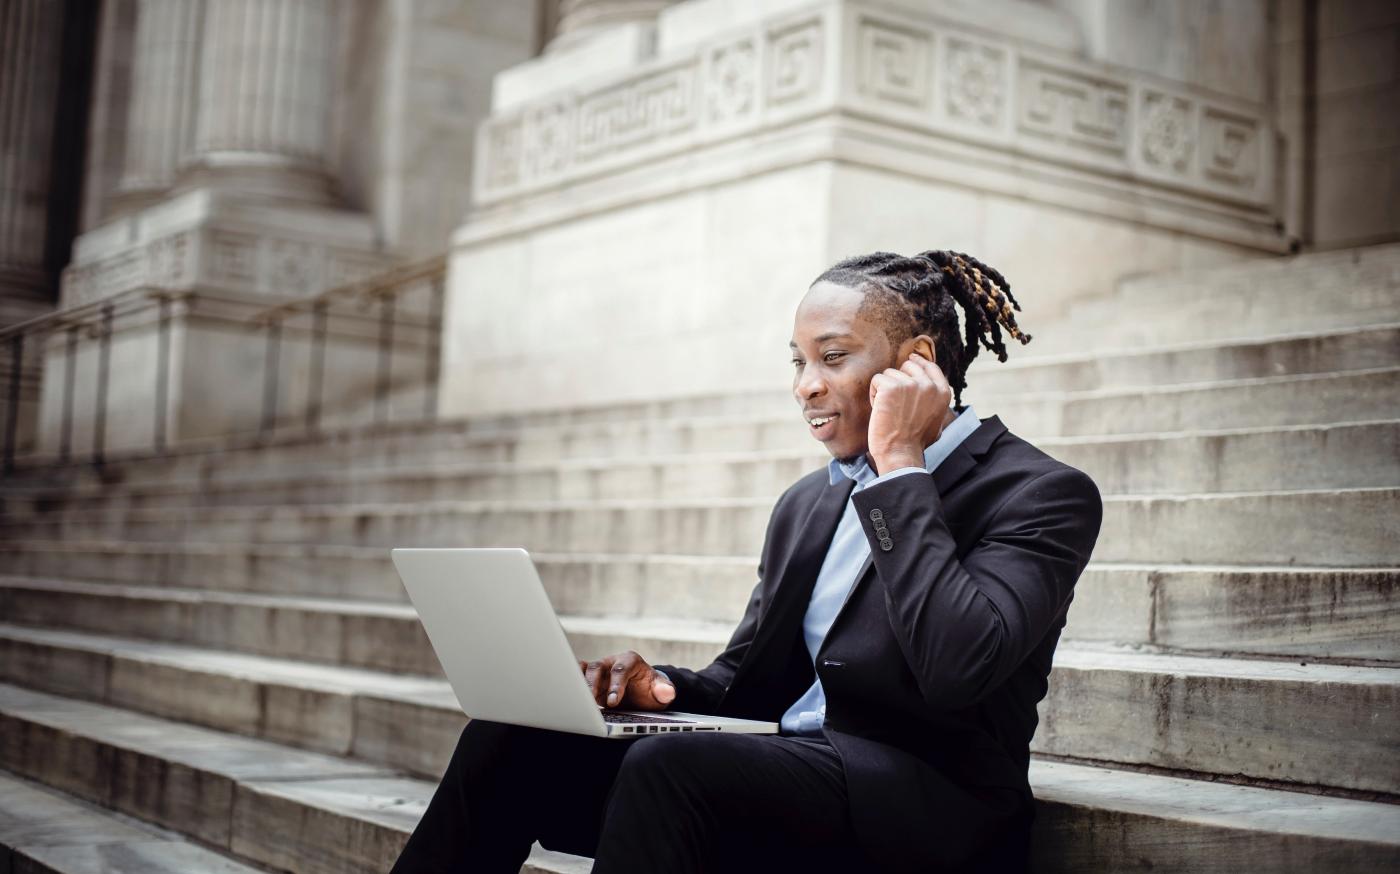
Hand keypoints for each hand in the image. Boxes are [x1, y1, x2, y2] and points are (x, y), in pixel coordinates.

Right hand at [580, 650, 675, 710]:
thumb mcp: (660, 691)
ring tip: (574, 699)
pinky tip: (568, 695)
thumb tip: (668, 691)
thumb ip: (664, 690)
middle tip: (591, 702)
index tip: (613, 701)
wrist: (642, 693)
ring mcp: (599, 670)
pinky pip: (576, 675)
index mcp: (630, 660)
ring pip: (584, 670)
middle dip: (593, 684)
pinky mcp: (589, 679)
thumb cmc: (650, 690)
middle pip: (598, 667)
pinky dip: (572, 682)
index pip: (621, 669)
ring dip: (578, 683)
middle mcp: (612, 662)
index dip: (616, 685)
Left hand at [868, 351, 952, 472]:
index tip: (911, 358)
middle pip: (908, 366)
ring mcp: (910, 384)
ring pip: (889, 374)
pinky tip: (880, 410)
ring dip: (884, 390)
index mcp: (943, 392)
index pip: (931, 366)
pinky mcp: (891, 387)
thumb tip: (932, 390)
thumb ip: (935, 402)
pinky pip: (877, 380)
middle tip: (895, 403)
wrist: (900, 453)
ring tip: (889, 411)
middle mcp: (929, 385)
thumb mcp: (936, 420)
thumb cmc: (915, 442)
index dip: (919, 361)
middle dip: (898, 380)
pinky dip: (874, 395)